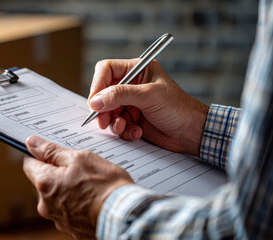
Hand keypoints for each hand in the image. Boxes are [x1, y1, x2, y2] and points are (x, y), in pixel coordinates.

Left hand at [23, 135, 132, 238]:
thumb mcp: (79, 158)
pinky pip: (69, 211)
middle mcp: (45, 204)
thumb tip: (32, 143)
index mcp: (44, 183)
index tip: (53, 153)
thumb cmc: (105, 185)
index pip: (29, 164)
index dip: (40, 155)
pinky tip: (92, 199)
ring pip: (57, 197)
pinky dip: (77, 204)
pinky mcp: (71, 228)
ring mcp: (58, 219)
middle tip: (79, 169)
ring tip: (89, 185)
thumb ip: (52, 151)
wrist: (124, 215)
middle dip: (57, 173)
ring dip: (67, 189)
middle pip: (44, 182)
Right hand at [88, 59, 208, 155]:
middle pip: (103, 93)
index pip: (106, 70)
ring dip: (113, 122)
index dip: (98, 85)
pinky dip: (123, 130)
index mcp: (137, 70)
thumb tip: (95, 100)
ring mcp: (131, 103)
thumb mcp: (148, 96)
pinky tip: (136, 132)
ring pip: (108, 111)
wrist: (193, 133)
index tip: (95, 101)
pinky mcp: (132, 119)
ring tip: (124, 127)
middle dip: (104, 108)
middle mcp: (132, 85)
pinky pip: (116, 124)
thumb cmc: (179, 108)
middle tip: (104, 120)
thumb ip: (120, 95)